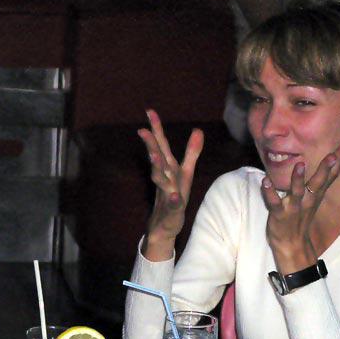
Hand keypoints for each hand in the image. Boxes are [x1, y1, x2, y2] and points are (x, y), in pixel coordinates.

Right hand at [138, 110, 203, 260]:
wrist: (164, 227)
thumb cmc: (174, 197)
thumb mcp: (186, 174)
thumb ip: (191, 152)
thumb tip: (198, 129)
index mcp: (168, 168)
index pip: (161, 145)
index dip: (156, 128)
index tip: (149, 111)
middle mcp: (164, 178)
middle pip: (157, 159)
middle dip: (151, 145)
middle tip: (142, 130)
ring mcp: (166, 194)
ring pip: (160, 179)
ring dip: (158, 169)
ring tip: (155, 158)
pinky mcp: (172, 210)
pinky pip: (173, 204)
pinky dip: (174, 200)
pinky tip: (176, 196)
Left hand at [262, 142, 339, 274]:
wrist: (292, 246)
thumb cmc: (300, 217)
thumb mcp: (313, 198)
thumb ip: (318, 181)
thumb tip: (329, 163)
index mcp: (315, 195)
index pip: (330, 175)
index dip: (338, 160)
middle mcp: (307, 200)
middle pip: (319, 182)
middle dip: (326, 168)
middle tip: (333, 154)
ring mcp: (293, 208)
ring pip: (297, 192)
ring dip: (298, 179)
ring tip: (299, 165)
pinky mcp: (279, 215)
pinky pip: (274, 203)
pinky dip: (269, 193)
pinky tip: (264, 181)